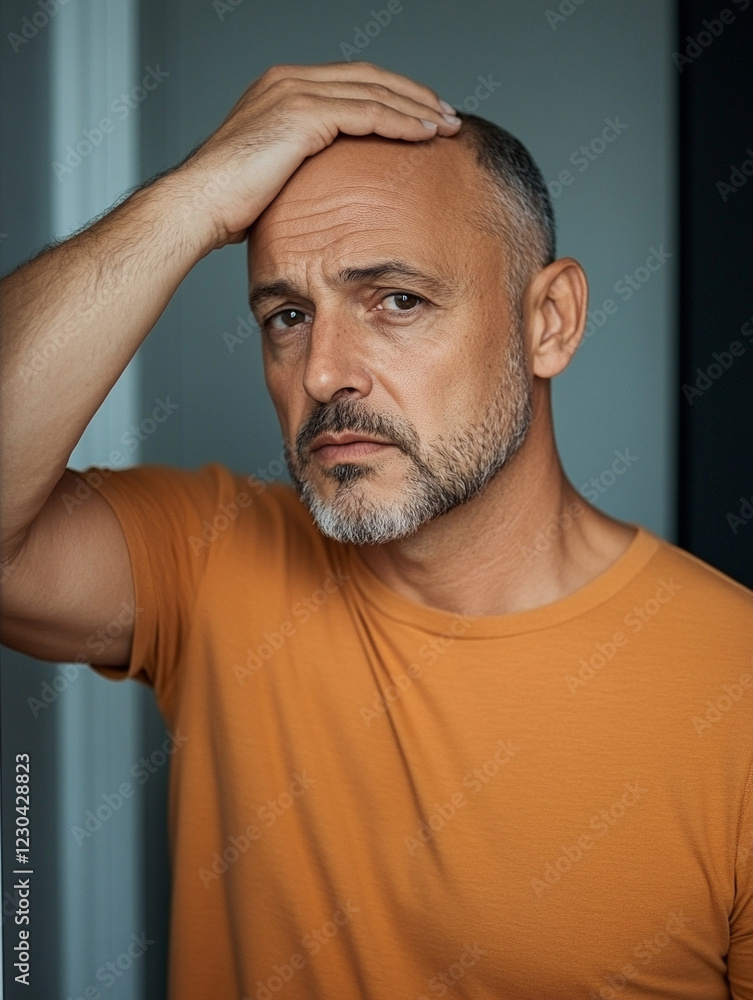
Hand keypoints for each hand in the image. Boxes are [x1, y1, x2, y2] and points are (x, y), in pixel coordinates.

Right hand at [172, 61, 460, 248]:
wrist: (198, 206)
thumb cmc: (228, 204)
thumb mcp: (273, 175)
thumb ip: (302, 165)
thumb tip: (328, 190)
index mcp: (282, 89)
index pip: (351, 83)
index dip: (391, 95)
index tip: (421, 115)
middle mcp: (289, 80)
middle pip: (370, 77)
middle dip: (413, 95)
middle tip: (446, 114)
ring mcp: (295, 92)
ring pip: (375, 91)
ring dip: (416, 107)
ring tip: (446, 125)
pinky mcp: (303, 114)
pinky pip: (368, 112)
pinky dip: (401, 122)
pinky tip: (424, 134)